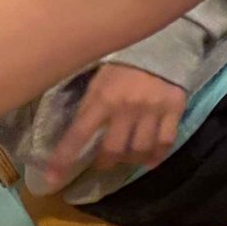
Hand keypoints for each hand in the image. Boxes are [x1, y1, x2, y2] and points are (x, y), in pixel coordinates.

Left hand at [48, 62, 185, 181]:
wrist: (163, 46)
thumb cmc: (123, 66)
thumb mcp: (98, 82)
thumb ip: (89, 107)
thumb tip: (76, 138)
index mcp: (102, 99)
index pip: (78, 135)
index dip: (63, 159)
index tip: (52, 179)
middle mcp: (127, 107)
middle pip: (113, 150)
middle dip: (104, 162)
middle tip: (103, 163)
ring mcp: (152, 109)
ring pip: (140, 150)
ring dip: (131, 161)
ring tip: (127, 159)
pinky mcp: (175, 109)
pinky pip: (166, 142)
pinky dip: (157, 156)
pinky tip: (150, 159)